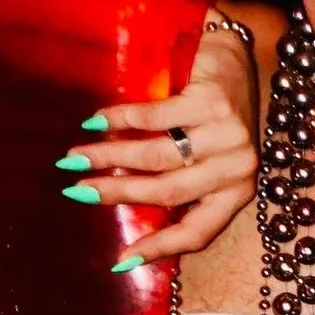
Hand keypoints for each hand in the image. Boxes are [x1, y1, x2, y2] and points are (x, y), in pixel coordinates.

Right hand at [59, 20, 264, 266]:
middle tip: (76, 191)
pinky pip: (155, 117)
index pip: (198, 231)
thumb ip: (179, 182)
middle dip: (116, 193)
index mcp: (237, 191)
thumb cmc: (214, 112)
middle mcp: (238, 168)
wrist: (234, 54)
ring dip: (109, 156)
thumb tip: (125, 214)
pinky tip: (96, 122)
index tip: (121, 260)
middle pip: (167, 192)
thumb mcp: (206, 157)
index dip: (159, 248)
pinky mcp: (212, 101)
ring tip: (77, 156)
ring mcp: (228, 134)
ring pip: (157, 156)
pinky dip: (119, 119)